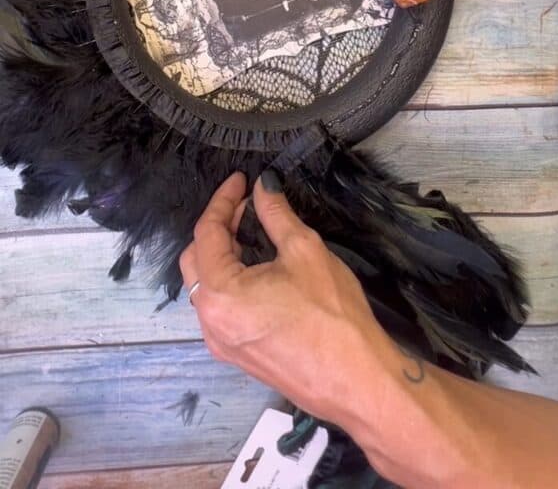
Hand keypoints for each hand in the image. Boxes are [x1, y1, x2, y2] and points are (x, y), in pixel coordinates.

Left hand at [179, 171, 392, 429]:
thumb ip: (276, 214)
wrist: (357, 381)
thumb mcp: (304, 251)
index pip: (206, 233)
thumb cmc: (332, 316)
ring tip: (252, 231)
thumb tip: (263, 187)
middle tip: (246, 206)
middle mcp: (210, 322)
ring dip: (222, 254)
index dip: (223, 201)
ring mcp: (222, 344)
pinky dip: (229, 280)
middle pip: (195, 260)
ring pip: (206, 286)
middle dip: (217, 227)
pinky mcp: (238, 356)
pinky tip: (257, 268)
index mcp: (220, 294)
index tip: (240, 180)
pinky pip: (220, 308)